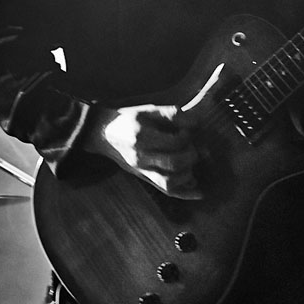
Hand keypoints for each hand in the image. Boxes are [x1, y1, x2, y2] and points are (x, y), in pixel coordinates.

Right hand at [84, 103, 200, 198]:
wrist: (104, 134)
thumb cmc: (129, 119)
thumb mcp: (148, 110)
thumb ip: (172, 114)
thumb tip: (197, 123)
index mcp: (141, 137)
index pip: (173, 142)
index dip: (187, 136)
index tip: (188, 130)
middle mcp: (140, 157)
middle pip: (173, 164)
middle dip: (191, 156)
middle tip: (193, 147)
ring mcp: (141, 171)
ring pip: (169, 183)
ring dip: (188, 175)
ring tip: (192, 163)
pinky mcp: (144, 178)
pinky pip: (165, 191)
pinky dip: (184, 193)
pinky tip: (199, 192)